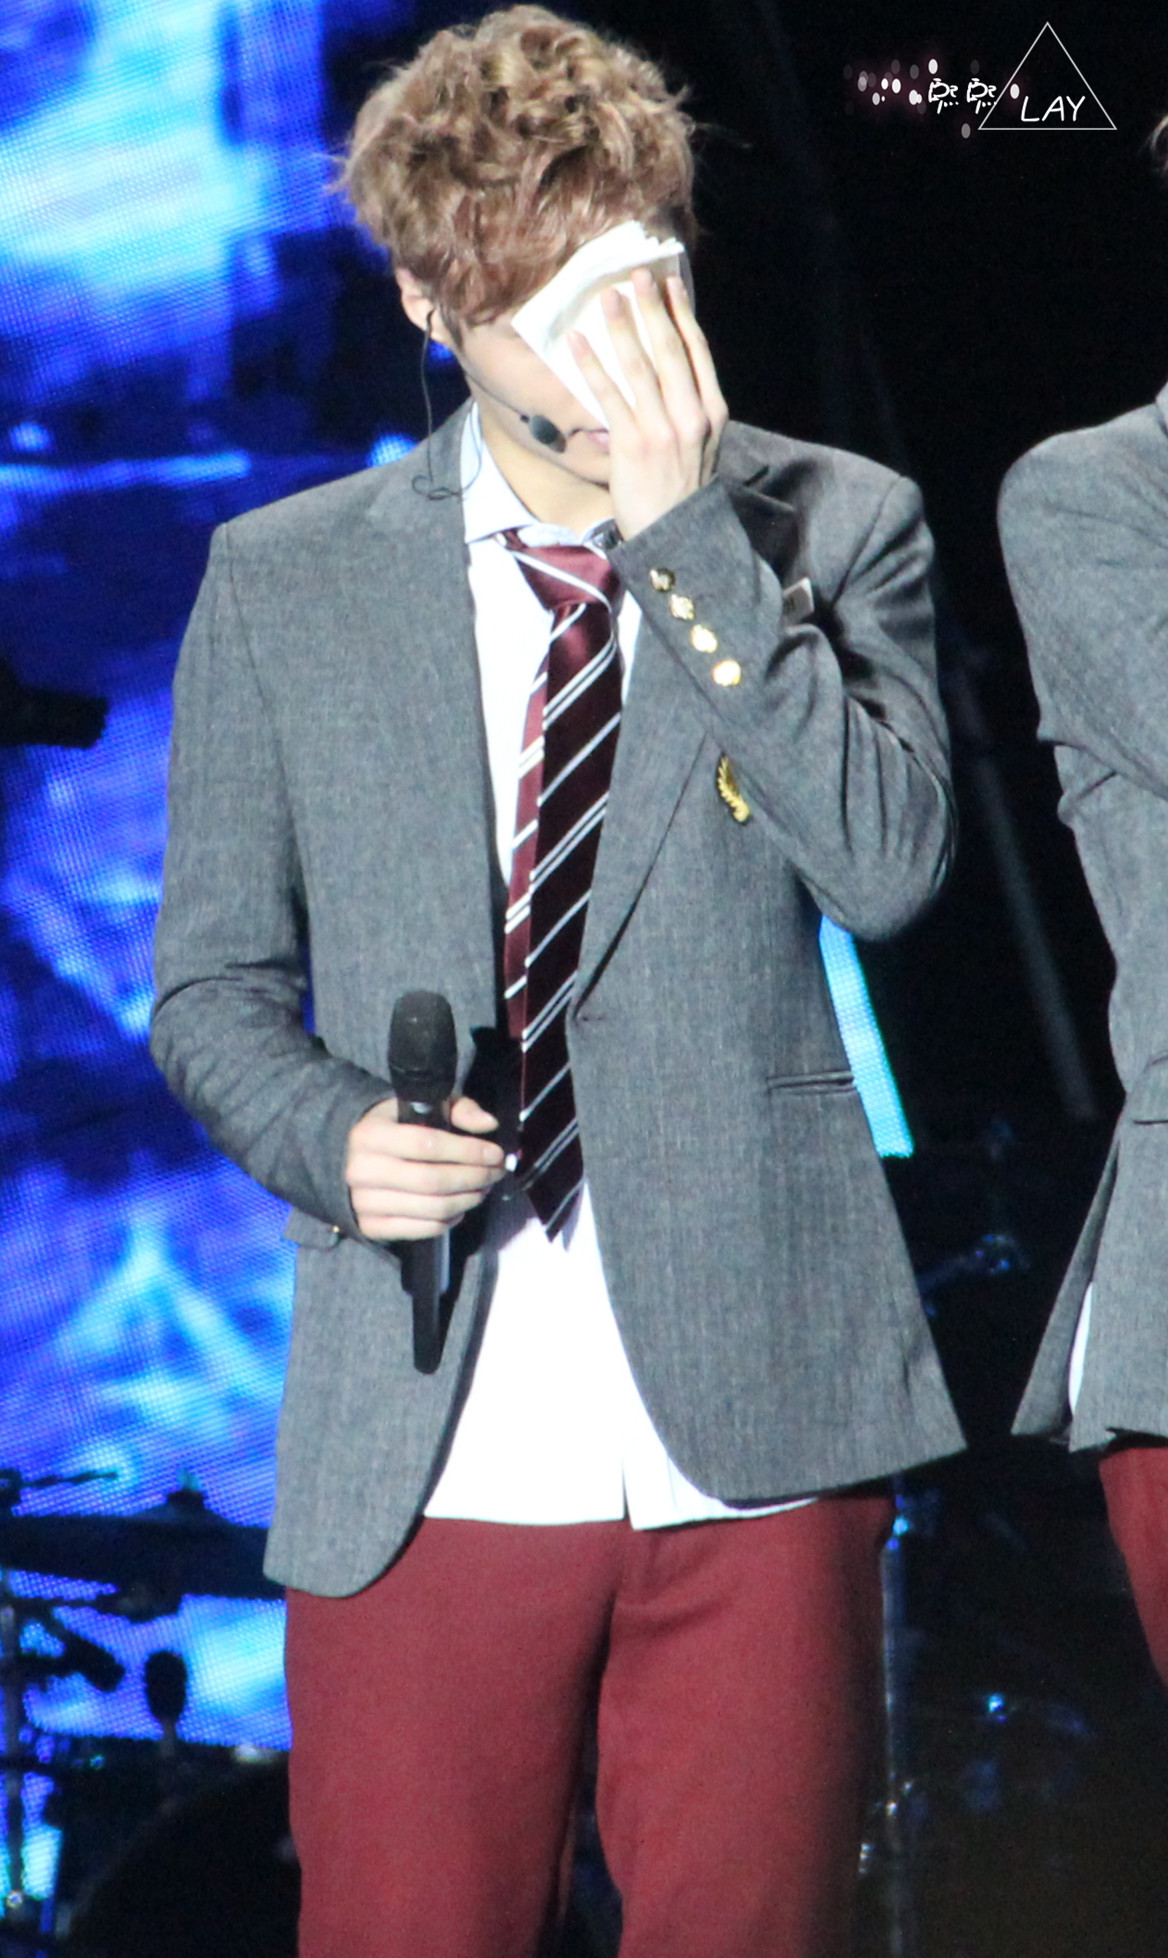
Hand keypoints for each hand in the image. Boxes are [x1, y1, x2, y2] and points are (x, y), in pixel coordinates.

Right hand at [345, 1095, 504, 1240]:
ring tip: (482, 1189)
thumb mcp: (422, 1108)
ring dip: (467, 1200)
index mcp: (372, 1134)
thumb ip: (458, 1110)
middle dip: (474, 1178)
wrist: (348, 1158)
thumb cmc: (396, 1127)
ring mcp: (364, 1202)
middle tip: (495, 1173)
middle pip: (432, 1181)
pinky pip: (422, 1229)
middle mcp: (363, 1170)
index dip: (467, 1151)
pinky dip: (449, 1221)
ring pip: (431, 1208)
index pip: (427, 1144)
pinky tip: (460, 1207)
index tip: (494, 1153)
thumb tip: (489, 1124)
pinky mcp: (371, 1227)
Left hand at [567, 269, 727, 539]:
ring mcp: (663, 429)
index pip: (698, 352)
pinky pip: (608, 396)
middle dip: (651, 308)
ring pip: (640, 366)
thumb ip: (688, 408)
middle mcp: (691, 415)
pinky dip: (591, 366)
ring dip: (620, 327)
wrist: (676, 538)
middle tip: (635, 275)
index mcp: (712, 412)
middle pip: (669, 350)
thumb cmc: (682, 490)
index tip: (671, 284)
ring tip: (604, 297)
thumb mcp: (701, 446)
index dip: (682, 314)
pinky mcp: (633, 444)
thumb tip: (665, 369)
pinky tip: (577, 342)